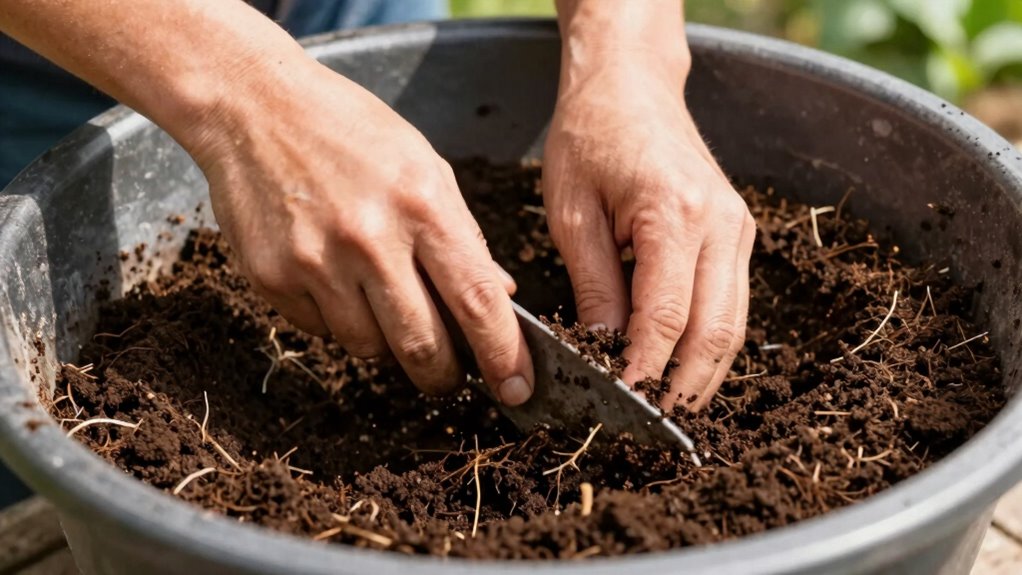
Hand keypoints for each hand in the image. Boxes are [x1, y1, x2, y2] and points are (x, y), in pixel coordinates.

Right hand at [183, 58, 534, 404]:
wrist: (253, 107)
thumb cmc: (351, 132)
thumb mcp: (425, 167)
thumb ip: (464, 236)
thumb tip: (500, 296)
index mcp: (422, 206)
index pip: (477, 301)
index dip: (503, 354)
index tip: (518, 389)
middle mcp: (370, 239)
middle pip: (423, 346)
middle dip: (444, 376)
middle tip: (449, 376)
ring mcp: (316, 262)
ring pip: (369, 348)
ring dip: (385, 342)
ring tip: (378, 297)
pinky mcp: (272, 279)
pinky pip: (321, 331)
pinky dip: (337, 320)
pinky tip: (332, 276)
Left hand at [543, 45, 754, 410]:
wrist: (630, 87)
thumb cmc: (591, 138)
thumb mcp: (571, 213)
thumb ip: (594, 286)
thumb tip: (603, 351)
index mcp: (674, 214)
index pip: (667, 317)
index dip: (646, 370)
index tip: (623, 406)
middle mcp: (720, 225)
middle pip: (714, 332)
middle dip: (684, 388)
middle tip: (652, 429)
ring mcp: (737, 230)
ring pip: (732, 325)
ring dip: (704, 375)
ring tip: (670, 413)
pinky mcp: (737, 234)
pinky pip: (731, 303)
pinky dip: (710, 343)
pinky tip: (683, 369)